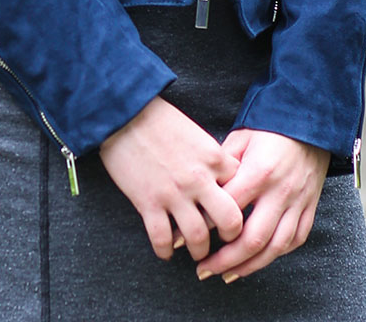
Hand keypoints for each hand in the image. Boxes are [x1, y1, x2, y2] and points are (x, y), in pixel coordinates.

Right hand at [99, 97, 244, 261]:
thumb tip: (223, 178)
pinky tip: (166, 251)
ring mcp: (173, 193)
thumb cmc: (160, 119)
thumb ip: (212, 157)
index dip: (239, 202)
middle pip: (230, 221)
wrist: (124, 112)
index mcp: (214, 157)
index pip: (241, 189)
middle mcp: (198, 179)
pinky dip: (165, 251)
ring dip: (200, 250)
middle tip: (224, 240)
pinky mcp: (148, 203)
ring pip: (198, 238)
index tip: (233, 210)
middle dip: (231, 236)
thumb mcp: (196, 133)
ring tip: (197, 251)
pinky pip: (162, 240)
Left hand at [193, 129, 328, 282]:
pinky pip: (294, 240)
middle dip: (225, 260)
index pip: (230, 209)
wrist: (310, 120)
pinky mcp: (310, 207)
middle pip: (253, 238)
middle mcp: (281, 192)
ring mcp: (298, 203)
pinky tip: (257, 260)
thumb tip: (198, 192)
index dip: (207, 227)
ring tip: (227, 274)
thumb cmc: (270, 126)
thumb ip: (222, 166)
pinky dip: (275, 255)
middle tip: (203, 269)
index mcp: (260, 172)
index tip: (187, 238)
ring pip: (275, 247)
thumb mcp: (241, 137)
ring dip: (249, 266)